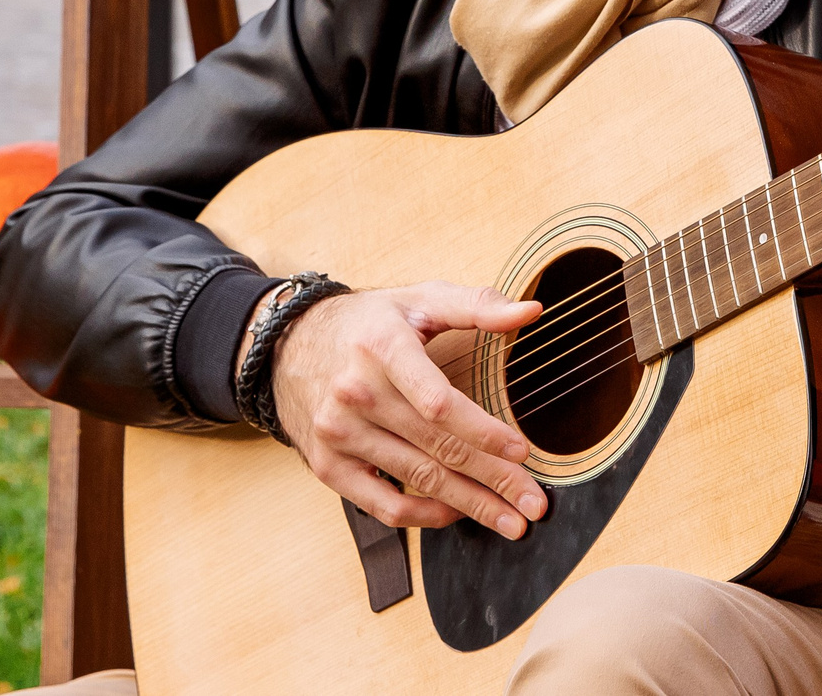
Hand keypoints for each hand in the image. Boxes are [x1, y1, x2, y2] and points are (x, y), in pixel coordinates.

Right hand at [264, 282, 550, 539]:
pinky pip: (382, 506)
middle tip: (534, 504)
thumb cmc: (367, 324)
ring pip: (417, 480)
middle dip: (493, 480)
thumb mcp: (418, 299)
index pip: (438, 402)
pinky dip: (424, 517)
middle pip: (437, 448)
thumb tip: (532, 312)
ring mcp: (339, 435)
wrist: (288, 345)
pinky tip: (457, 514)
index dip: (483, 431)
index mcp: (383, 349)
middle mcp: (357, 395)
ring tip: (510, 521)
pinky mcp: (328, 467)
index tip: (522, 451)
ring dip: (469, 505)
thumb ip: (477, 306)